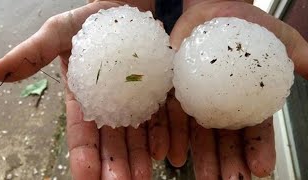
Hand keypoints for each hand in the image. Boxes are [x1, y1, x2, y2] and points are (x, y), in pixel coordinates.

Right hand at [0, 1, 156, 179]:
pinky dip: (162, 134)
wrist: (127, 4)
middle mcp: (110, 102)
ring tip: (143, 178)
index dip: (84, 154)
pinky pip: (161, 115)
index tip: (87, 176)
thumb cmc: (92, 17)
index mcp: (85, 96)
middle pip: (112, 139)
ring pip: (138, 133)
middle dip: (115, 164)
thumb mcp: (59, 31)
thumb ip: (33, 52)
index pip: (82, 131)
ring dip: (140, 158)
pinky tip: (165, 152)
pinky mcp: (158, 89)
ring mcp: (136, 98)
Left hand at [170, 0, 307, 178]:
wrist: (213, 11)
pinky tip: (168, 154)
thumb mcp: (281, 40)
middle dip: (227, 162)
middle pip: (224, 140)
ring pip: (197, 134)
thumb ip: (300, 58)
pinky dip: (168, 136)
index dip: (258, 150)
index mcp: (247, 101)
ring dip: (199, 157)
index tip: (261, 168)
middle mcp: (221, 106)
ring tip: (202, 176)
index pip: (255, 131)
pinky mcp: (173, 91)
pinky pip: (169, 116)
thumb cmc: (248, 25)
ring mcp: (195, 101)